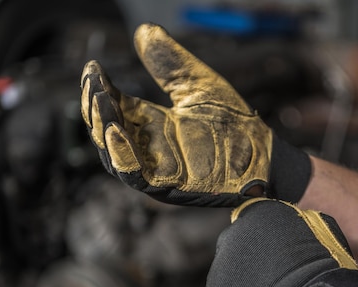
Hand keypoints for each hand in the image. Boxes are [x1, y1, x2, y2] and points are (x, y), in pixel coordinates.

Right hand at [80, 23, 309, 206]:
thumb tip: (144, 30)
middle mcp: (149, 148)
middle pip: (107, 131)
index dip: (100, 90)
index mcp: (153, 125)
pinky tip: (114, 129)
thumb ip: (171, 63)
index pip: (115, 108)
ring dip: (101, 126)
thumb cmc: (234, 123)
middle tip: (93, 81)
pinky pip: (135, 175)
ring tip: (100, 98)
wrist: (264, 153)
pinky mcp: (169, 185)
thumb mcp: (198, 84)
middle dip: (95, 106)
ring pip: (114, 153)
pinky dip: (121, 155)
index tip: (93, 67)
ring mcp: (157, 168)